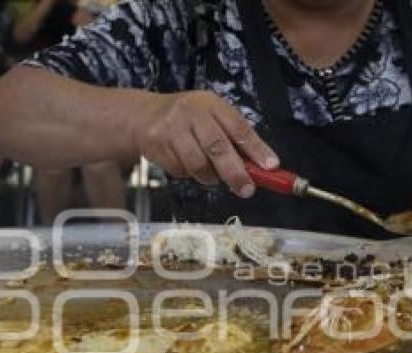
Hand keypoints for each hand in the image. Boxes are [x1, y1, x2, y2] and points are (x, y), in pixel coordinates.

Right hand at [132, 91, 278, 197]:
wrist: (140, 116)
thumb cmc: (186, 120)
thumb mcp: (211, 118)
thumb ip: (233, 139)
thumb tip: (262, 168)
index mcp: (212, 104)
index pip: (238, 127)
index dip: (256, 148)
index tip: (271, 166)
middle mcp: (192, 112)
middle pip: (218, 147)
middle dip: (235, 172)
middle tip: (247, 189)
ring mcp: (172, 128)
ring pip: (198, 163)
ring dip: (209, 176)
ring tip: (211, 175)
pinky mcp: (157, 144)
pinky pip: (181, 169)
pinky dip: (188, 173)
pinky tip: (185, 163)